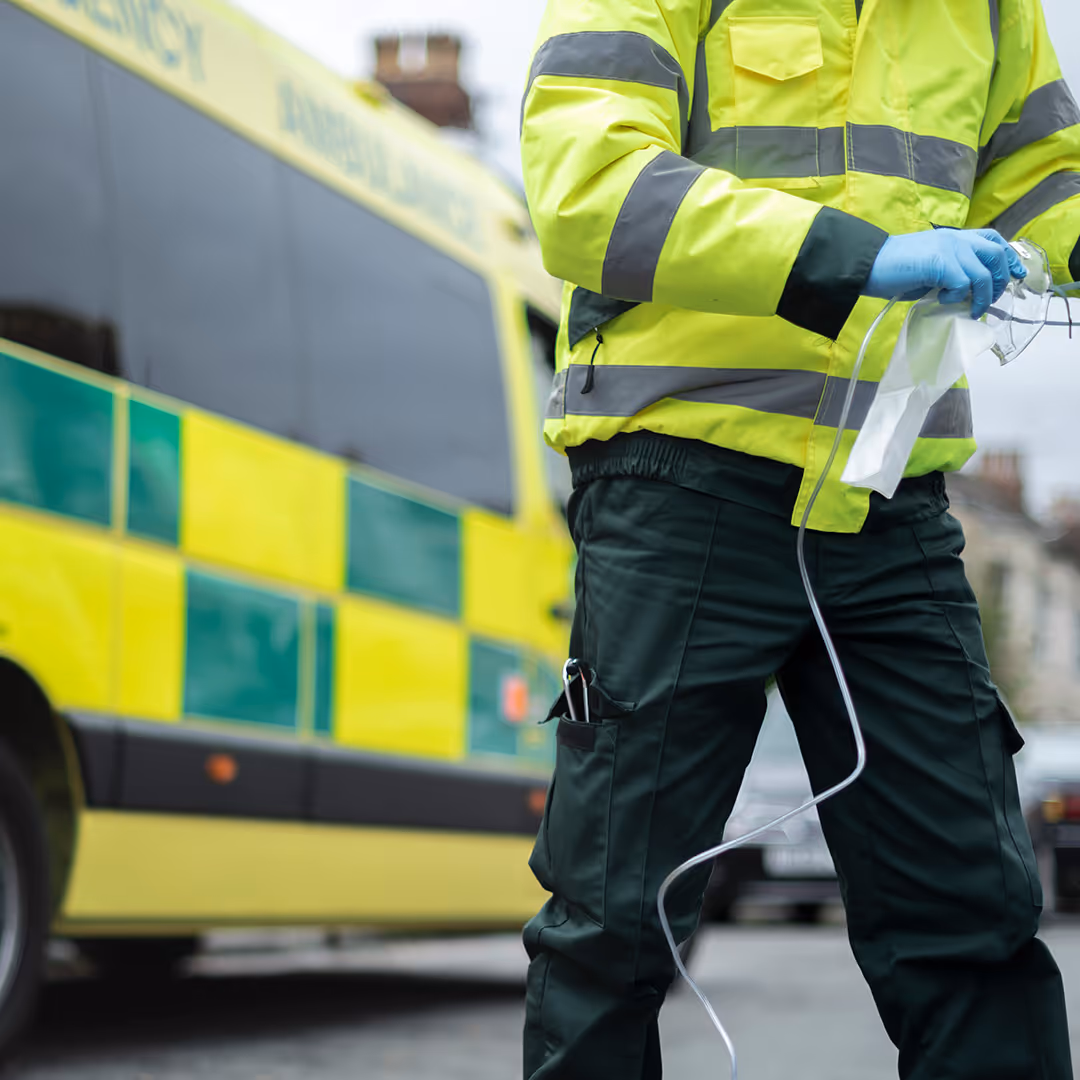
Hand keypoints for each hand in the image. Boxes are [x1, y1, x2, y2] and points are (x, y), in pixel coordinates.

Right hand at [864, 228, 1026, 318]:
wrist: (867, 264)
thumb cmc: (891, 269)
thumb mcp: (928, 267)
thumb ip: (949, 272)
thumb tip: (965, 292)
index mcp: (953, 237)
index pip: (992, 239)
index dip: (1007, 257)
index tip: (1015, 275)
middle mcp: (956, 239)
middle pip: (996, 254)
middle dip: (999, 280)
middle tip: (990, 299)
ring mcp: (949, 249)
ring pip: (983, 273)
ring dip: (982, 295)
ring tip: (971, 309)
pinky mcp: (940, 263)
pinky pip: (963, 283)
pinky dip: (958, 296)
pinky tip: (944, 300)